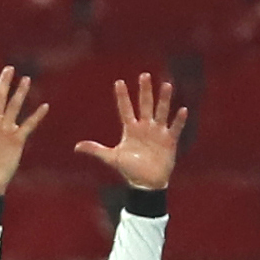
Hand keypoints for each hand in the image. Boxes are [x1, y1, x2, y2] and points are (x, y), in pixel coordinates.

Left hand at [74, 74, 187, 190]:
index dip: (122, 97)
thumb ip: (96, 150)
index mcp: (131, 129)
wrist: (146, 184)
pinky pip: (175, 128)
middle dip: (144, 91)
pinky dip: (179, 120)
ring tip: (166, 85)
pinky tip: (182, 110)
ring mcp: (158, 132)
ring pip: (161, 112)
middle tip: (144, 75)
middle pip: (145, 105)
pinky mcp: (169, 141)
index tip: (118, 82)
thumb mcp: (112, 158)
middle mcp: (145, 127)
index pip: (125, 109)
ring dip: (164, 99)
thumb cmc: (130, 170)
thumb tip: (76, 147)